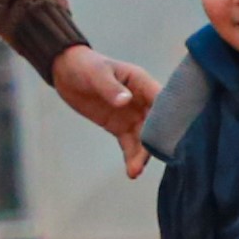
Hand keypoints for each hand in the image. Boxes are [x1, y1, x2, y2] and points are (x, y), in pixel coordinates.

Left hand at [46, 44, 156, 174]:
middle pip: (156, 124)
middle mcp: (142, 101)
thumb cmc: (85, 66)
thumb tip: (125, 101)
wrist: (67, 72)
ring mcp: (132, 115)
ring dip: (142, 154)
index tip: (172, 135)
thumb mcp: (96, 74)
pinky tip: (132, 172)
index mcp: (141, 82)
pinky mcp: (120, 127)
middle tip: (149, 158)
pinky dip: (131, 157)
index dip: (168, 116)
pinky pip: (129, 144)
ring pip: (144, 138)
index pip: (161, 100)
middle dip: (155, 141)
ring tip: (135, 171)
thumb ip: (111, 88)